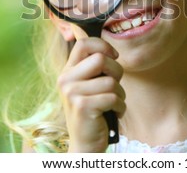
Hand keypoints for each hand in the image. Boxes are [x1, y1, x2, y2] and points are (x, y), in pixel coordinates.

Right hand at [57, 37, 125, 151]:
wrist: (85, 143)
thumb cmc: (94, 110)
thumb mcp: (90, 85)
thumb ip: (94, 66)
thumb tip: (109, 48)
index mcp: (67, 71)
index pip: (84, 43)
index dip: (104, 46)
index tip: (114, 57)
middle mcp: (66, 79)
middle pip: (100, 59)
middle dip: (117, 72)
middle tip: (114, 86)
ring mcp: (72, 93)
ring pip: (111, 81)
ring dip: (120, 94)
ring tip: (112, 104)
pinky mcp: (82, 106)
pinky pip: (113, 97)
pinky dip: (120, 107)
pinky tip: (113, 113)